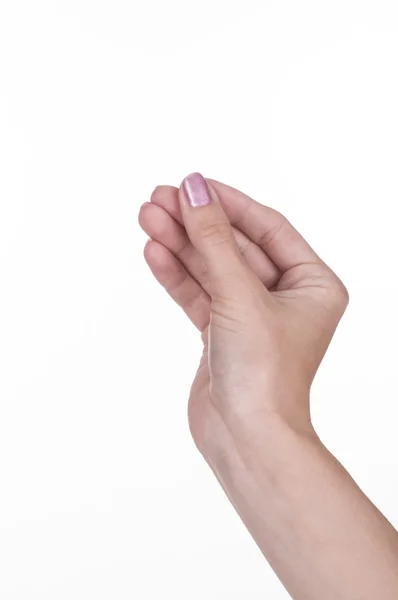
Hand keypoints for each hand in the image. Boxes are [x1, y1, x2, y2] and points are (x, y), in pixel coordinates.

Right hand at [139, 173, 348, 457]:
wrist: (246, 439)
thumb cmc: (264, 374)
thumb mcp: (240, 295)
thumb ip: (214, 240)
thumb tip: (194, 190)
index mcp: (312, 284)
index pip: (267, 228)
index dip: (228, 203)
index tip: (192, 183)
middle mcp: (285, 298)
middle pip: (234, 246)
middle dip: (196, 223)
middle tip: (158, 198)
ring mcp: (251, 316)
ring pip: (212, 269)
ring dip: (180, 244)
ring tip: (147, 218)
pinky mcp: (222, 334)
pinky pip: (199, 294)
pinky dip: (177, 275)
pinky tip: (154, 252)